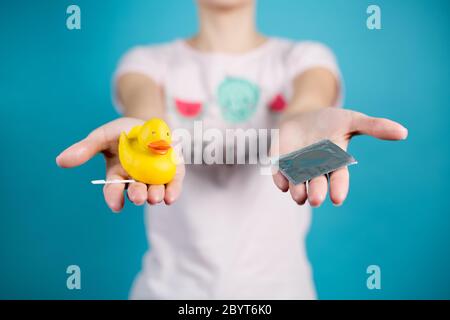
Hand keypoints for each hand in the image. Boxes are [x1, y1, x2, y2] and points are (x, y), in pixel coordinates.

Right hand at [56, 117, 184, 211]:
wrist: (149, 122)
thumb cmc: (124, 131)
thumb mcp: (104, 136)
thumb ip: (86, 148)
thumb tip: (60, 161)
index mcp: (118, 175)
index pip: (114, 191)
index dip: (114, 198)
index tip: (116, 205)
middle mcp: (137, 180)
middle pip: (136, 193)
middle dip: (137, 196)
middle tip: (138, 197)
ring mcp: (155, 177)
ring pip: (155, 192)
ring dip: (155, 196)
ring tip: (155, 197)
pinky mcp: (173, 172)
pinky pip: (173, 184)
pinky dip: (173, 190)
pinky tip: (171, 196)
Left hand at [272, 107, 407, 206]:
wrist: (303, 116)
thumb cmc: (330, 121)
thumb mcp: (352, 120)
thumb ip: (374, 127)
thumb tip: (403, 132)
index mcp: (334, 163)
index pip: (338, 179)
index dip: (338, 188)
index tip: (337, 198)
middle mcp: (315, 169)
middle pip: (317, 183)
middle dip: (317, 192)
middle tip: (316, 199)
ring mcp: (297, 167)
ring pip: (297, 183)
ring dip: (297, 189)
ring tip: (299, 196)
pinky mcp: (281, 162)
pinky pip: (279, 173)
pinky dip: (279, 178)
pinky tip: (281, 183)